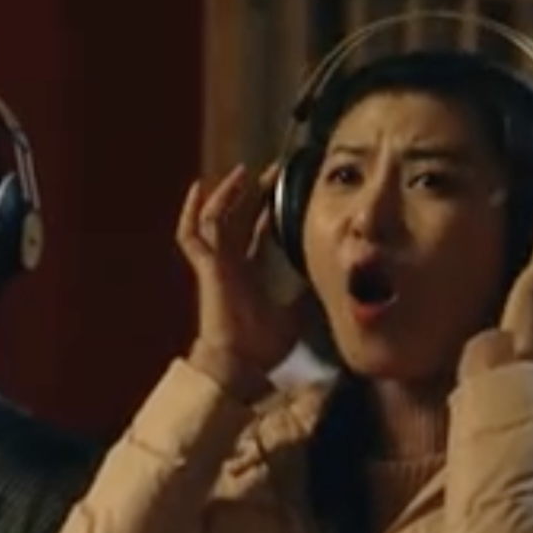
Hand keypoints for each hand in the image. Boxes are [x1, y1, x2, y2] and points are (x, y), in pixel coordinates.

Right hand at [178, 164, 297, 400]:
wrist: (240, 362)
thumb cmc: (263, 346)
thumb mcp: (299, 312)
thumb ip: (310, 294)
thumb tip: (338, 280)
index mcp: (249, 273)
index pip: (257, 234)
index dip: (269, 212)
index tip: (285, 192)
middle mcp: (230, 264)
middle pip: (237, 219)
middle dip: (253, 193)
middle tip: (272, 171)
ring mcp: (216, 264)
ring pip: (213, 220)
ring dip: (226, 195)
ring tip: (242, 173)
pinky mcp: (207, 266)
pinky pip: (194, 233)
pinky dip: (194, 211)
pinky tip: (200, 189)